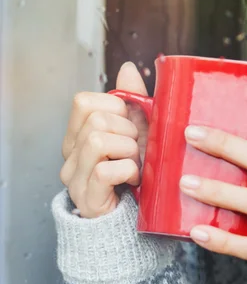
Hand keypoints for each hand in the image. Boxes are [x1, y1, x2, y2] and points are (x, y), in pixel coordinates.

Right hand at [60, 62, 147, 217]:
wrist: (136, 214)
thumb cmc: (136, 169)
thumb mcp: (138, 129)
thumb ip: (132, 99)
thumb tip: (128, 68)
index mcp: (79, 133)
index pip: (84, 101)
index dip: (115, 107)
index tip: (130, 124)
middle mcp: (70, 154)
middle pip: (96, 120)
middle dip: (128, 130)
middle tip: (136, 148)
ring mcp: (75, 177)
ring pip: (98, 141)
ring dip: (129, 150)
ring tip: (136, 163)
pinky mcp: (87, 198)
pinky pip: (105, 171)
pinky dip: (127, 171)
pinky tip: (133, 178)